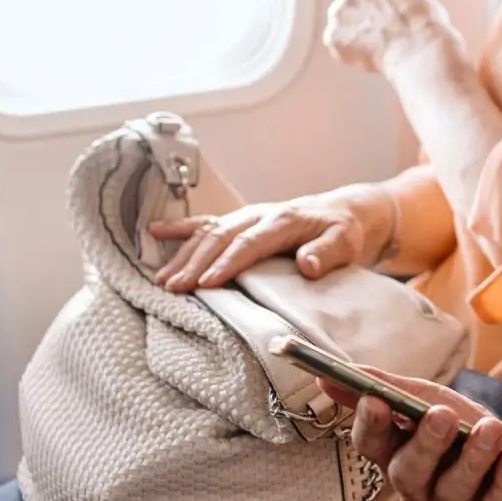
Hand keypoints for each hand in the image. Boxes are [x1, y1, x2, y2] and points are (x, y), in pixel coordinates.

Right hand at [149, 187, 393, 290]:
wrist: (344, 212)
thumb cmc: (344, 231)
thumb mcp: (346, 241)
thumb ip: (328, 252)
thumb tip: (307, 265)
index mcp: (283, 220)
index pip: (250, 243)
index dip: (227, 263)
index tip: (207, 283)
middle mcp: (259, 215)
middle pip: (221, 238)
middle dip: (195, 263)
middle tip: (175, 288)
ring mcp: (246, 217)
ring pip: (208, 233)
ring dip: (183, 255)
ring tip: (162, 280)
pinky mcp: (240, 222)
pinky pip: (206, 223)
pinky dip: (180, 228)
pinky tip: (155, 232)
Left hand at [299, 0, 459, 74]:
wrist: (419, 50)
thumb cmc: (423, 23)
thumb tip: (381, 2)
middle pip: (349, 0)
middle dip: (363, 13)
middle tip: (388, 27)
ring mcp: (339, 13)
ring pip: (345, 24)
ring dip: (360, 32)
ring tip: (386, 42)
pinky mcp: (334, 37)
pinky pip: (341, 44)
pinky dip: (354, 51)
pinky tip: (375, 53)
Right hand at [344, 377, 501, 500]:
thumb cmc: (467, 430)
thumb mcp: (427, 401)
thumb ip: (385, 389)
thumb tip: (327, 378)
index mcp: (394, 458)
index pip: (371, 445)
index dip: (370, 425)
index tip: (375, 400)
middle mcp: (416, 491)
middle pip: (409, 472)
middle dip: (425, 443)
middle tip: (443, 415)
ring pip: (454, 487)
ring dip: (474, 455)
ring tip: (492, 428)